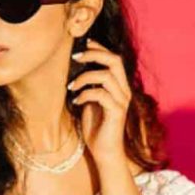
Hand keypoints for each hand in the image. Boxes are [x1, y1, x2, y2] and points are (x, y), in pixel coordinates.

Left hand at [69, 38, 132, 162]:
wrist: (105, 152)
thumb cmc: (96, 128)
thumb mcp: (90, 102)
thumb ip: (89, 86)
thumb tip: (77, 71)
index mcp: (119, 86)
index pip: (114, 59)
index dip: (100, 48)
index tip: (85, 43)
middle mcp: (124, 91)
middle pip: (114, 61)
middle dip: (94, 55)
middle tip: (76, 57)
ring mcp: (121, 101)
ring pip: (106, 76)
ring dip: (84, 78)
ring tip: (71, 86)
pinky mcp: (116, 112)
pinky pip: (100, 94)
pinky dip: (85, 94)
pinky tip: (76, 101)